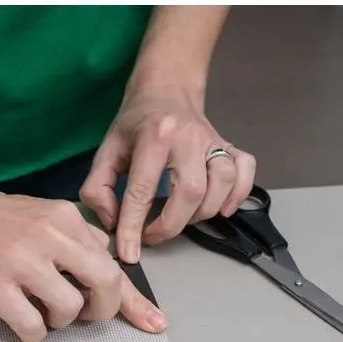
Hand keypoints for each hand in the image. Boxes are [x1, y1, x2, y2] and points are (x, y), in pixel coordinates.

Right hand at [0, 185, 166, 341]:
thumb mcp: (40, 213)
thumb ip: (73, 237)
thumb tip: (101, 264)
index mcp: (66, 217)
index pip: (112, 260)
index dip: (136, 300)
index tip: (154, 322)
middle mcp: (51, 235)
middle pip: (106, 283)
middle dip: (103, 311)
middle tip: (84, 317)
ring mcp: (22, 260)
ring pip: (70, 309)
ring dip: (60, 322)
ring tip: (40, 312)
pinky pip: (32, 326)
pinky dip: (32, 334)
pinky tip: (20, 322)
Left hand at [80, 85, 256, 262]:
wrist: (166, 89)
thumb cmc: (135, 124)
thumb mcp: (106, 151)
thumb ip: (98, 188)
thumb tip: (112, 221)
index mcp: (152, 136)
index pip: (142, 190)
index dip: (133, 227)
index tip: (130, 252)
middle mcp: (187, 137)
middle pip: (190, 192)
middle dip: (171, 224)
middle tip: (153, 235)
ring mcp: (213, 140)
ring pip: (221, 184)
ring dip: (203, 212)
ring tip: (182, 218)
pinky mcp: (230, 145)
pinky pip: (245, 171)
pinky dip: (238, 194)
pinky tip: (221, 208)